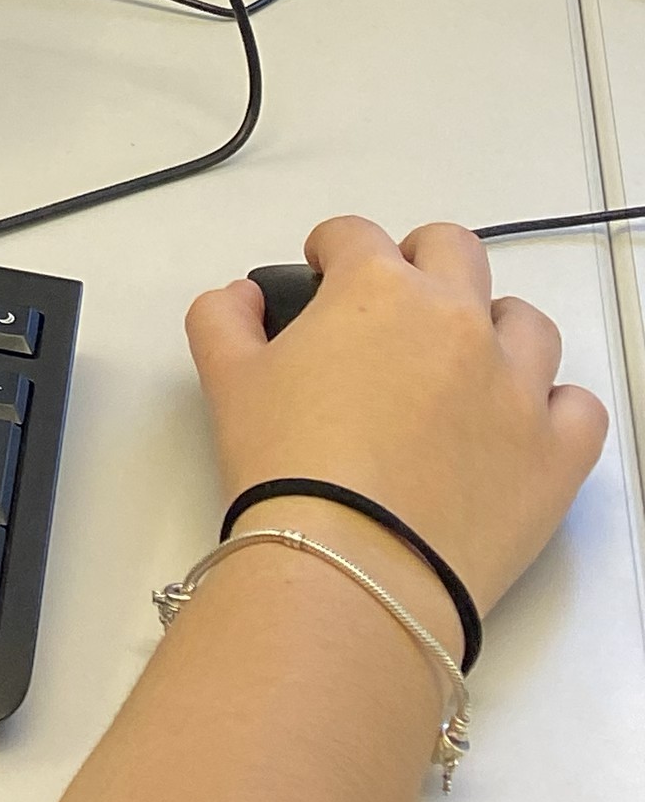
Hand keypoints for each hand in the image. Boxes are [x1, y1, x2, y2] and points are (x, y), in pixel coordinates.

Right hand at [186, 216, 607, 621]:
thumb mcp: (226, 381)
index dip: (332, 249)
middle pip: (455, 250)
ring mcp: (518, 384)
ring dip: (495, 331)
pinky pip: (579, 406)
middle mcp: (457, 319)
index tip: (323, 273)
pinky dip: (553, 408)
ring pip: (527, 324)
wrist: (352, 566)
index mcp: (376, 289)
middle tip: (395, 308)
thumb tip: (241, 295)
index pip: (354, 235)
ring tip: (463, 371)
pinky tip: (519, 428)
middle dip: (422, 261)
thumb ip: (221, 317)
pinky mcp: (557, 452)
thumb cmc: (283, 465)